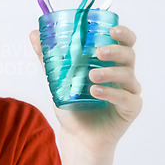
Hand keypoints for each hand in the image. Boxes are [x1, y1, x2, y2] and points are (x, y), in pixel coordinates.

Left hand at [30, 25, 141, 156]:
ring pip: (127, 75)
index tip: (112, 30)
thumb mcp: (57, 78)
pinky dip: (111, 93)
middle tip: (98, 52)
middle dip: (115, 50)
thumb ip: (48, 57)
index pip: (123, 41)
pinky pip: (126, 98)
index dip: (122, 33)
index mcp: (109, 62)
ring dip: (109, 72)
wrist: (76, 135)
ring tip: (91, 76)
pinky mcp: (130, 109)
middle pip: (129, 54)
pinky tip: (96, 92)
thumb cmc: (72, 104)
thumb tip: (34, 34)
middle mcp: (122, 74)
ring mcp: (128, 91)